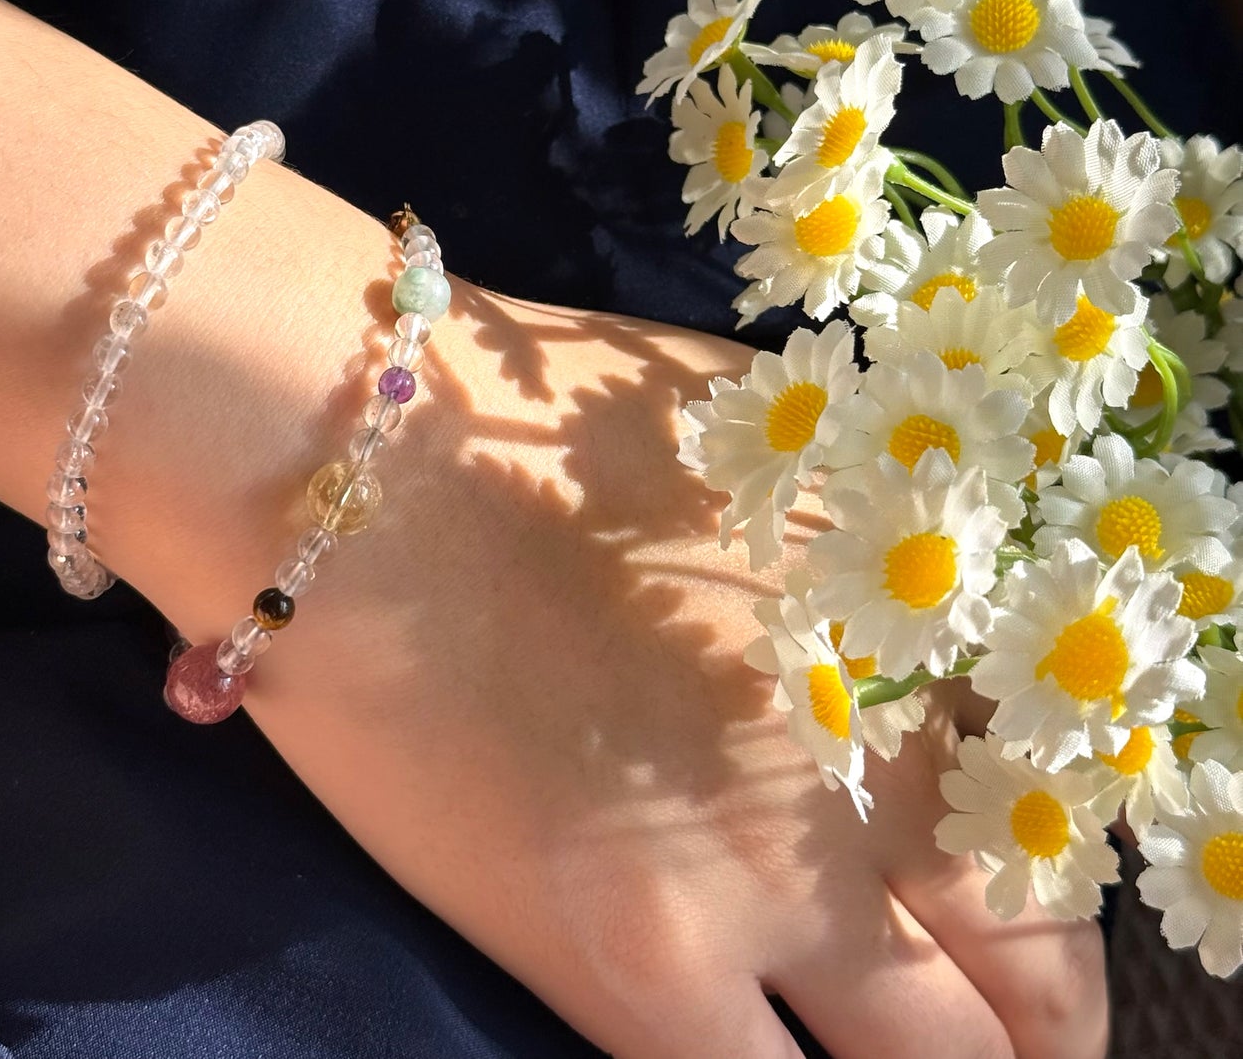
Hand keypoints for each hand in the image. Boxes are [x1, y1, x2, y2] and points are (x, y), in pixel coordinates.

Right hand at [169, 283, 1108, 1058]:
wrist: (362, 466)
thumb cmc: (541, 422)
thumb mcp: (764, 450)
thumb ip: (871, 553)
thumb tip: (922, 641)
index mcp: (915, 645)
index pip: (1055, 825)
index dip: (1053, 904)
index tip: (1018, 932)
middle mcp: (875, 777)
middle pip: (1032, 973)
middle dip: (1032, 1017)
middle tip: (995, 1025)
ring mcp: (762, 883)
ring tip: (897, 1053)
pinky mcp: (633, 963)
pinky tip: (768, 1055)